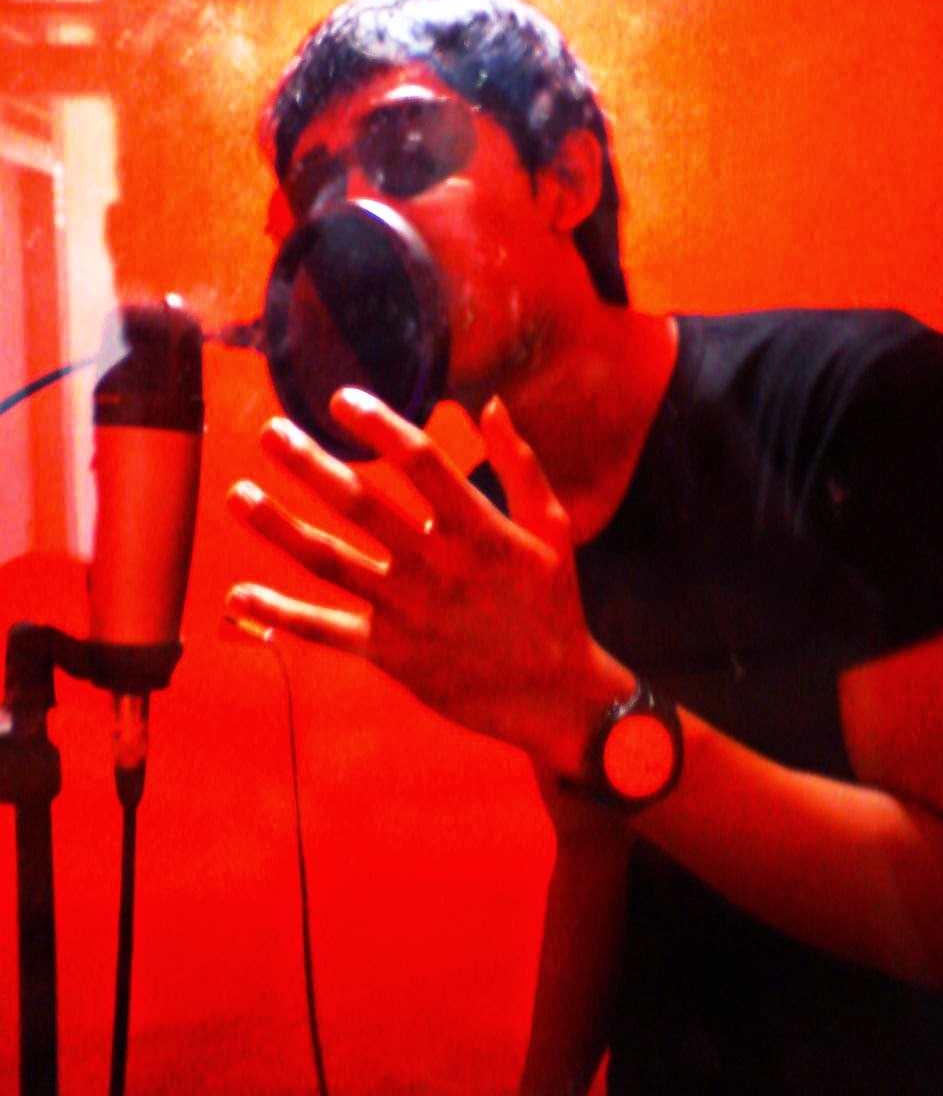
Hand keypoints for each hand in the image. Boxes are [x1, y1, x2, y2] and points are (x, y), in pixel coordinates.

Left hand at [225, 389, 631, 775]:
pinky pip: (326, 630)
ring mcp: (407, 612)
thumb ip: (521, 466)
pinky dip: (280, 613)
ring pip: (330, 562)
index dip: (378, 425)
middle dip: (309, 465)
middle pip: (360, 505)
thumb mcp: (553, 529)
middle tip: (269, 432)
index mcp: (479, 531)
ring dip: (278, 527)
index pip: (421, 463)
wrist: (553, 695)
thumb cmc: (553, 603)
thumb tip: (492, 404)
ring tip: (236, 494)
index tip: (341, 400)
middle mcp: (436, 567)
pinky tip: (237, 594)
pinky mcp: (389, 653)